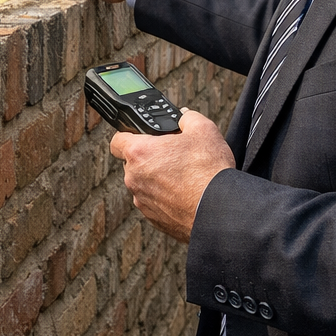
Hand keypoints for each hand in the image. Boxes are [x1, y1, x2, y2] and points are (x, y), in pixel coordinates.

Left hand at [110, 108, 235, 242]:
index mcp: (139, 153)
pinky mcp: (153, 218)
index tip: (141, 137)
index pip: (117, 140)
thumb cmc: (208, 172)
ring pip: (144, 184)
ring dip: (158, 179)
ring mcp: (142, 200)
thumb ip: (187, 118)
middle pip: (133, 163)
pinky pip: (154, 202)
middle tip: (172, 155)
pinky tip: (185, 193)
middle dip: (150, 158)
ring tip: (183, 176)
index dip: (128, 135)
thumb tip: (183, 117)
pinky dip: (166, 197)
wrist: (219, 209)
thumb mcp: (203, 130)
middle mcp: (135, 178)